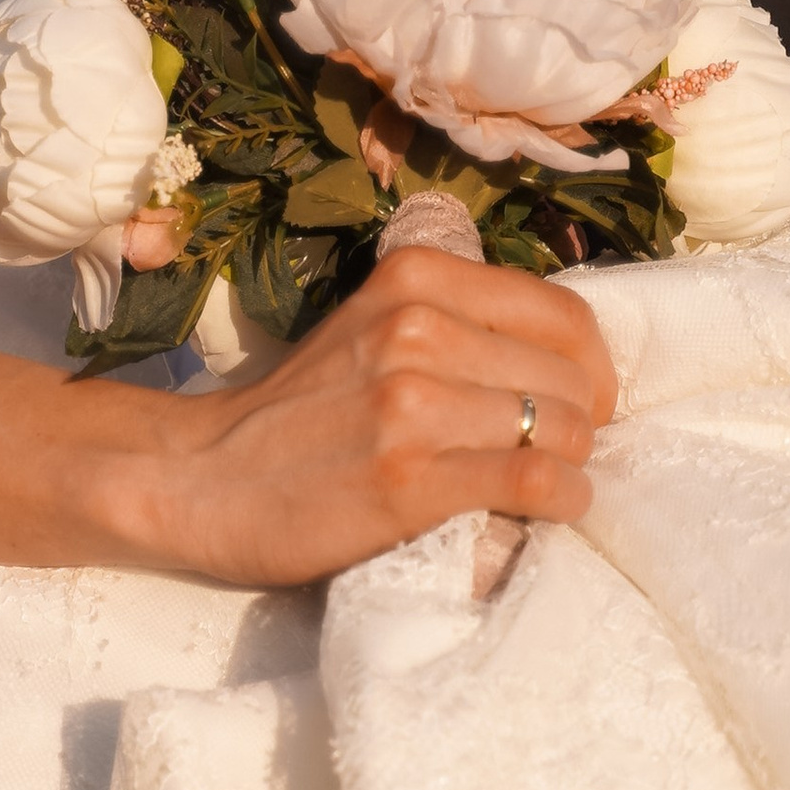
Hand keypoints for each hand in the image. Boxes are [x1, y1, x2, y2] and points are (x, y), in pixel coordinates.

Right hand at [142, 246, 617, 586]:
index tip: (575, 406)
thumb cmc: (297, 413)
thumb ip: (459, 324)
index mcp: (415, 277)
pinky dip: (561, 502)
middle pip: (571, 378)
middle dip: (577, 425)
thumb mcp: (372, 325)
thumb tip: (570, 366)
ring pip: (563, 430)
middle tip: (548, 456)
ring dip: (568, 469)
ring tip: (538, 487)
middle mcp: (416, 326)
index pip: (566, 314)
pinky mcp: (409, 477)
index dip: (591, 369)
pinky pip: (537, 482)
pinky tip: (541, 512)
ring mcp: (411, 402)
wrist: (198, 479)